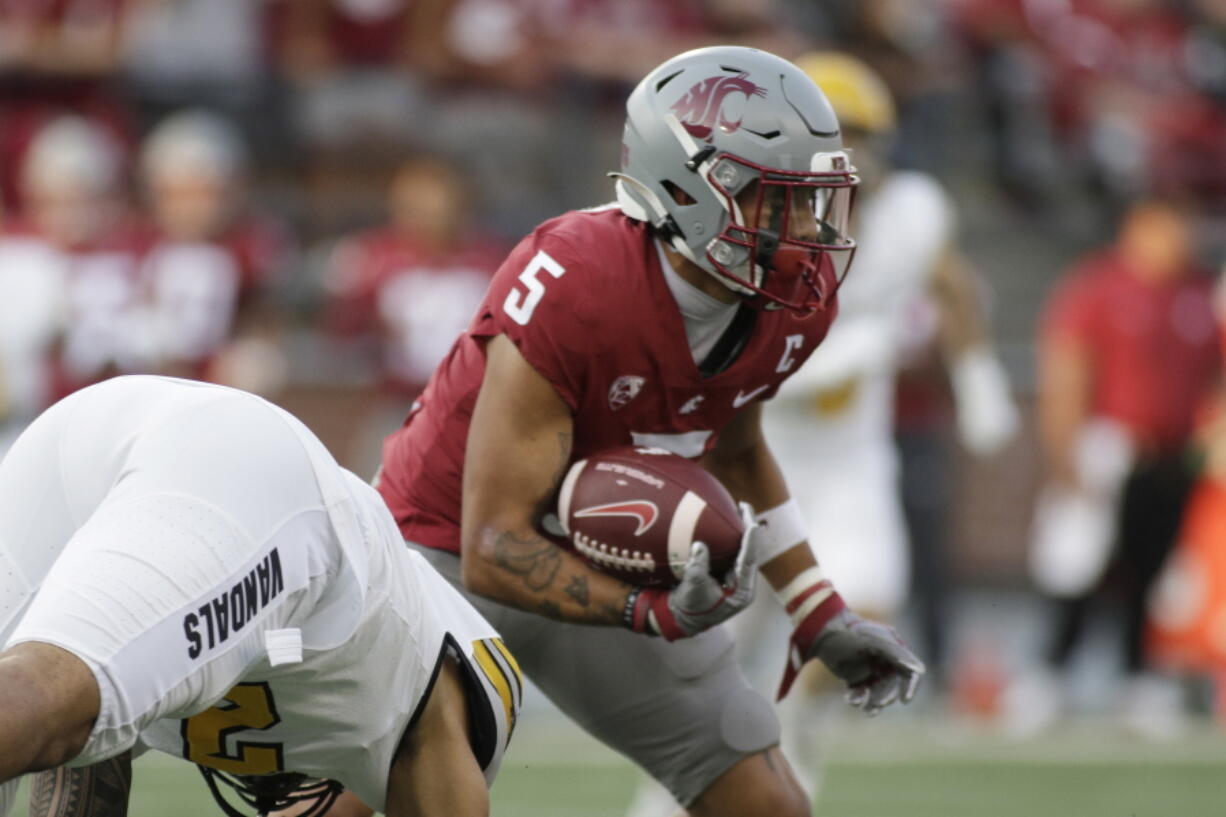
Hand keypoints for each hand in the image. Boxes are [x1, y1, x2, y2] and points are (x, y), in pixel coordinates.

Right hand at [629, 502, 758, 639]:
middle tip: (744, 506)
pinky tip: (727, 520)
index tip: (752, 524)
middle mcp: (743, 583)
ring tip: (739, 507)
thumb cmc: (691, 606)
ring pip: (743, 549)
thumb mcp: (693, 588)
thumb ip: (698, 568)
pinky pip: (733, 550)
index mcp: (742, 591)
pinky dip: (731, 535)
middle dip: (748, 528)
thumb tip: (700, 545)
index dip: (750, 542)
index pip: (749, 562)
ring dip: (741, 529)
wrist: (683, 616)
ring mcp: (736, 576)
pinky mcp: (728, 571)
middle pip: (750, 551)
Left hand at [780, 600, 924, 712]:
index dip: (911, 686)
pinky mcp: (855, 678)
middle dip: (886, 697)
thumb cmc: (850, 633)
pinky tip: (850, 699)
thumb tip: (919, 670)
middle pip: (893, 687)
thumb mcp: (874, 641)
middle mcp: (884, 662)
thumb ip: (896, 654)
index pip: (911, 672)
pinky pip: (861, 694)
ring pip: (878, 693)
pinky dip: (857, 699)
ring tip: (864, 709)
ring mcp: (870, 670)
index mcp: (894, 650)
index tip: (904, 700)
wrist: (822, 631)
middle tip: (876, 703)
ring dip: (873, 703)